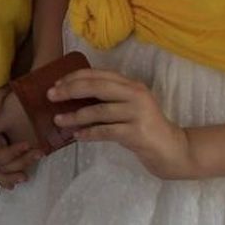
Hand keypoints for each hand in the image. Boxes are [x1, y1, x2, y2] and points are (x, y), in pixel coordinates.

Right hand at [0, 88, 40, 187]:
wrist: (29, 97)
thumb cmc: (14, 94)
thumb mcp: (3, 94)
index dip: (8, 152)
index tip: (26, 144)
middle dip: (17, 160)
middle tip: (37, 152)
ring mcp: (1, 151)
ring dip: (14, 172)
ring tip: (30, 169)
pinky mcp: (12, 156)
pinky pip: (3, 173)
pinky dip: (7, 180)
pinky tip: (16, 183)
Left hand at [50, 69, 196, 179]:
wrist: (173, 149)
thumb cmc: (145, 127)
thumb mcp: (129, 106)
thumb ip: (109, 99)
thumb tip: (71, 97)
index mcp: (131, 85)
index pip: (99, 74)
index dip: (75, 77)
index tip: (56, 83)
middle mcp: (136, 95)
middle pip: (97, 87)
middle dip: (70, 90)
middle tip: (50, 96)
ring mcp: (138, 113)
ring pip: (99, 111)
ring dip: (75, 116)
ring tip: (59, 121)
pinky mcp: (137, 133)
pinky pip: (106, 131)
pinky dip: (89, 133)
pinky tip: (77, 136)